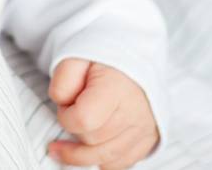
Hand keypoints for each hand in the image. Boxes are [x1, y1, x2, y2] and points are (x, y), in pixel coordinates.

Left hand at [45, 58, 159, 168]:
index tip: (65, 104)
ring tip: (64, 146)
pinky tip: (93, 147)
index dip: (65, 116)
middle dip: (75, 131)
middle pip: (92, 141)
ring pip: (105, 159)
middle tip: (73, 111)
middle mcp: (135, 112)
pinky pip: (120, 163)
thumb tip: (62, 105)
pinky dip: (103, 158)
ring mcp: (144, 128)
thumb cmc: (104, 56)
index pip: (83, 120)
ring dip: (82, 154)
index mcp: (118, 87)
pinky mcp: (149, 139)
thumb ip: (63, 80)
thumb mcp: (76, 56)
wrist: (135, 53)